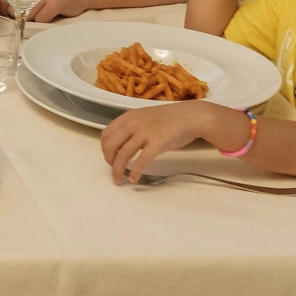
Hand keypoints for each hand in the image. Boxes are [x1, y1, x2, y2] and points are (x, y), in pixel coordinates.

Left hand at [0, 0, 87, 22]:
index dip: (3, 8)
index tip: (6, 13)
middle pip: (13, 9)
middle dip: (19, 15)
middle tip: (32, 12)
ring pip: (27, 15)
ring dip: (33, 19)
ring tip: (43, 11)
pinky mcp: (56, 2)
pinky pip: (41, 19)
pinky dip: (44, 21)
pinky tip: (51, 13)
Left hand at [100, 101, 219, 182]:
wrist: (191, 116)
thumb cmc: (170, 119)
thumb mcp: (144, 117)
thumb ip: (132, 127)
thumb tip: (121, 144)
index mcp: (128, 117)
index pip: (106, 134)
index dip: (104, 149)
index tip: (109, 158)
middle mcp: (133, 123)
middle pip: (110, 146)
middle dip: (109, 161)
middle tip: (113, 170)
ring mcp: (144, 133)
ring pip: (123, 155)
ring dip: (118, 170)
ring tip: (120, 179)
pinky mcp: (157, 143)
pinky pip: (141, 161)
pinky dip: (135, 172)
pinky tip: (134, 179)